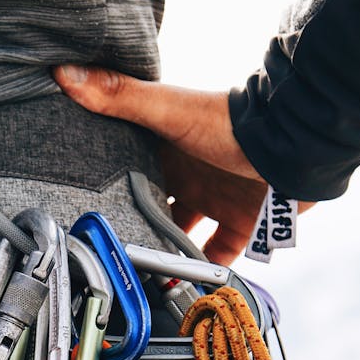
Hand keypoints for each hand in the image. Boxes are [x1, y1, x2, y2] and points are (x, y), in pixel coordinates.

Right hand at [53, 66, 273, 264]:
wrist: (295, 145)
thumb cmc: (231, 123)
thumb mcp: (168, 110)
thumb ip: (120, 96)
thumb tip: (64, 71)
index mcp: (166, 150)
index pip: (126, 171)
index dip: (104, 189)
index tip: (79, 211)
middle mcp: (188, 177)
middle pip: (150, 208)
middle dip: (131, 228)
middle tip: (106, 254)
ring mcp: (214, 201)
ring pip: (179, 235)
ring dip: (163, 254)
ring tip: (140, 277)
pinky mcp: (240, 224)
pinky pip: (215, 256)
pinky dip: (202, 273)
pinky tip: (183, 287)